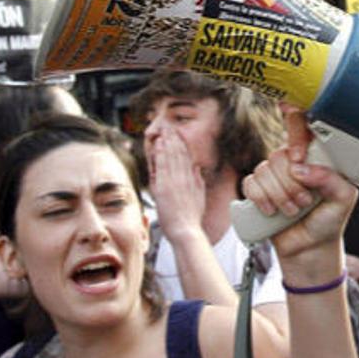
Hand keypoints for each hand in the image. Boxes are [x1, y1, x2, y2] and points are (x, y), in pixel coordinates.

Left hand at [146, 125, 205, 240]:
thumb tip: (197, 168)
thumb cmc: (192, 217)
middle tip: (169, 127)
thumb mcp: (199, 195)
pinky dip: (160, 154)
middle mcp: (184, 178)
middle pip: (178, 154)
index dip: (182, 144)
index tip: (178, 134)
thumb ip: (198, 180)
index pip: (187, 157)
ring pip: (170, 157)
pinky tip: (158, 145)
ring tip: (163, 132)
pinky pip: (161, 166)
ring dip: (167, 143)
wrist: (186, 230)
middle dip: (174, 139)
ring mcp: (174, 182)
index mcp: (192, 179)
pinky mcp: (164, 187)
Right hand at [241, 117, 357, 261]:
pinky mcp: (257, 190)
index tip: (298, 159)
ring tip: (292, 211)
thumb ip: (330, 178)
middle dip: (291, 184)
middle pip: (278, 156)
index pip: (299, 129)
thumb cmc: (328, 220)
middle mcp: (291, 162)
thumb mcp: (343, 198)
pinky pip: (250, 183)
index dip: (294, 139)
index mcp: (313, 157)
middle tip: (304, 201)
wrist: (310, 247)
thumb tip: (300, 168)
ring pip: (263, 170)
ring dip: (278, 195)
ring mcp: (273, 176)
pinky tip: (272, 211)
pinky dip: (260, 198)